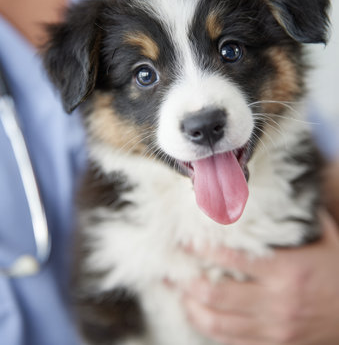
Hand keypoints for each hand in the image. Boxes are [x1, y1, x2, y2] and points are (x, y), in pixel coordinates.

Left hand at [180, 211, 338, 344]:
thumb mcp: (329, 241)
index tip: (184, 242)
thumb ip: (303, 218)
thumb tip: (285, 191)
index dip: (202, 250)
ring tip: (177, 292)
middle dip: (186, 281)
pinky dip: (208, 327)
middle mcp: (275, 302)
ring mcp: (272, 329)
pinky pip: (229, 340)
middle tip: (170, 270)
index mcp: (286, 271)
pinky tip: (197, 314)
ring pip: (217, 321)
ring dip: (191, 306)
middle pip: (216, 293)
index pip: (232, 258)